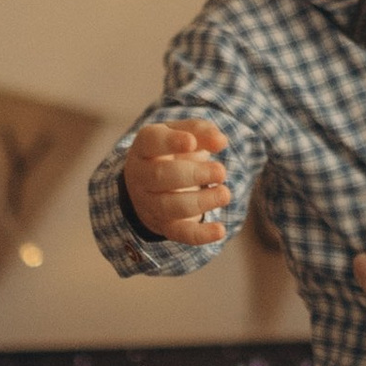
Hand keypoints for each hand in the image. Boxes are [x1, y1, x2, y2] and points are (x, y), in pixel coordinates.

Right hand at [125, 116, 228, 245]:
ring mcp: (149, 202)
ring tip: (225, 194)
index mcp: (144, 147)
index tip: (191, 142)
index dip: (170, 142)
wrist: (154, 183)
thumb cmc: (174, 152)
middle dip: (193, 174)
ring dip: (200, 202)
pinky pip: (179, 233)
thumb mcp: (185, 134)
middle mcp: (141, 176)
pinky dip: (200, 235)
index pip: (151, 141)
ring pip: (168, 206)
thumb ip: (202, 131)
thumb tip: (220, 141)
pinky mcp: (164, 225)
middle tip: (221, 171)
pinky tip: (219, 230)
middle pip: (159, 176)